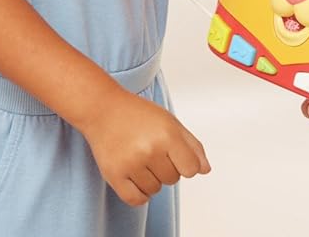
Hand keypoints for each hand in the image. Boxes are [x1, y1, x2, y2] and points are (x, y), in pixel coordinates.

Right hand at [81, 86, 209, 206]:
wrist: (103, 109)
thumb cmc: (139, 114)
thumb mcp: (170, 121)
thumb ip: (191, 146)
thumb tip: (205, 170)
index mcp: (167, 134)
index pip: (191, 169)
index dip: (186, 164)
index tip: (176, 155)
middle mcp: (150, 150)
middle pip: (173, 179)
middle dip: (166, 168)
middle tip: (152, 150)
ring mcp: (131, 163)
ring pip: (155, 190)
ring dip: (152, 179)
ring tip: (141, 159)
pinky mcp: (114, 175)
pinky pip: (136, 200)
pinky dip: (140, 194)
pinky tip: (137, 178)